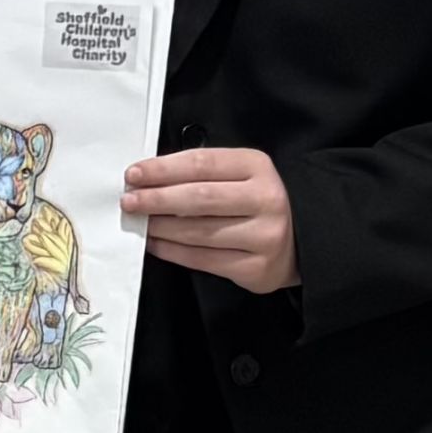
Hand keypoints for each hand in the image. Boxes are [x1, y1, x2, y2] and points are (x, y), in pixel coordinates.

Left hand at [126, 145, 297, 291]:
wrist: (302, 237)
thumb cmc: (258, 201)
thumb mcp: (242, 174)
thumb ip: (204, 173)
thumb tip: (151, 179)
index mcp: (258, 167)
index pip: (202, 164)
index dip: (163, 169)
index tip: (134, 174)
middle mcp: (265, 199)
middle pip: (198, 198)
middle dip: (156, 199)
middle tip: (129, 200)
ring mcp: (263, 236)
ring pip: (198, 232)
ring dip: (160, 227)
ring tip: (140, 222)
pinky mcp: (255, 268)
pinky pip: (203, 259)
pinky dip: (173, 251)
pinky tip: (156, 243)